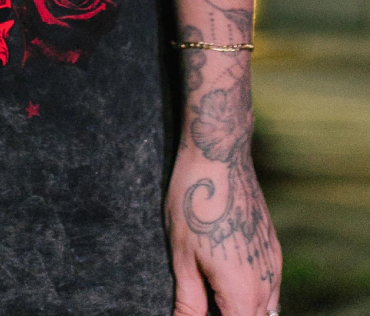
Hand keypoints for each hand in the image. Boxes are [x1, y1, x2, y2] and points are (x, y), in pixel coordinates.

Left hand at [165, 140, 280, 315]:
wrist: (219, 156)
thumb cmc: (194, 202)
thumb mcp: (182, 256)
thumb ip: (189, 301)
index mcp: (241, 291)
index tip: (198, 310)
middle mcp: (265, 283)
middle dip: (228, 314)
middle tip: (202, 303)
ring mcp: (273, 264)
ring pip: (267, 308)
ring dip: (242, 308)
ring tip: (213, 295)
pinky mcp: (273, 248)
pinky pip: (270, 287)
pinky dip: (252, 294)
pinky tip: (227, 279)